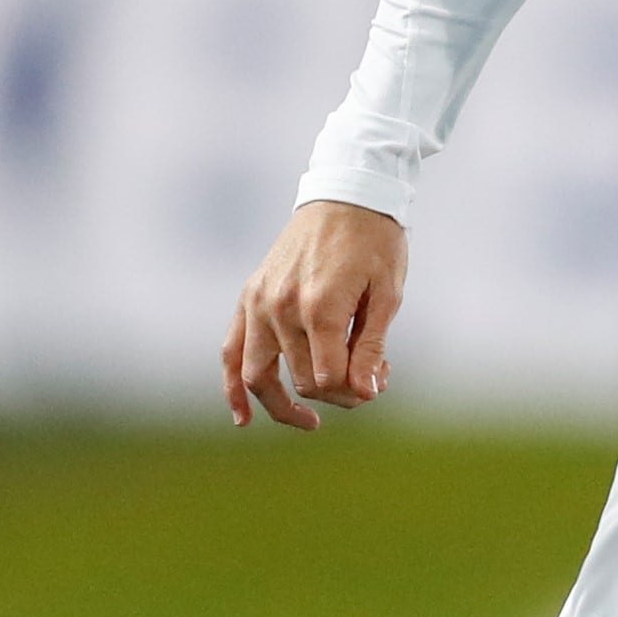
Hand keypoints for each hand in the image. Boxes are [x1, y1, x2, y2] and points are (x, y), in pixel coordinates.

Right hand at [223, 201, 406, 430]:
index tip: (380, 380)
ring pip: (256, 375)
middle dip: (336, 392)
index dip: (356, 390)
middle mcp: (281, 308)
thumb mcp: (388, 294)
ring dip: (281, 406)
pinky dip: (232, 387)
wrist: (346, 194)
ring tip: (309, 421)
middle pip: (301, 379)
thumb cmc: (375, 242)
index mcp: (320, 307)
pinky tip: (243, 418)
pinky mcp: (249, 296)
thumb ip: (372, 346)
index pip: (328, 377)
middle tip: (367, 379)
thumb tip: (366, 393)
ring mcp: (258, 302)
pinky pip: (230, 351)